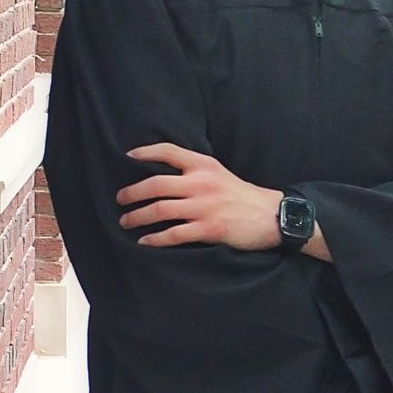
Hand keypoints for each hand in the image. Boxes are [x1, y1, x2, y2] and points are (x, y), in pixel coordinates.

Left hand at [118, 142, 284, 250]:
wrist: (271, 216)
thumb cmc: (242, 195)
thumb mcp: (219, 173)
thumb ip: (195, 171)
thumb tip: (163, 176)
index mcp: (204, 165)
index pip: (169, 151)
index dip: (145, 152)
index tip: (128, 156)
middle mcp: (202, 183)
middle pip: (156, 184)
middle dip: (132, 193)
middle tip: (120, 199)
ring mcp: (204, 206)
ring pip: (160, 209)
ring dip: (138, 216)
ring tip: (126, 221)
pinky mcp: (209, 229)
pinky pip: (174, 234)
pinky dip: (155, 238)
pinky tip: (144, 241)